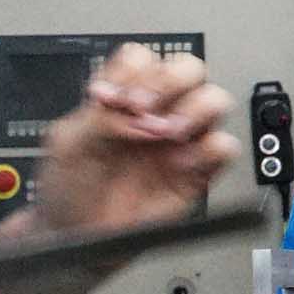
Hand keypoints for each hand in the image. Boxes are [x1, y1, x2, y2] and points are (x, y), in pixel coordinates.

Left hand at [33, 43, 235, 233]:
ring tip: (164, 133)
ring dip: (193, 109)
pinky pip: (224, 147)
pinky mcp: (198, 171)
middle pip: (187, 68)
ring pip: (214, 99)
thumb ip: (98, 117)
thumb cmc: (70, 187)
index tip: (113, 99)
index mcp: (124, 98)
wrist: (78, 234)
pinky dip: (208, 149)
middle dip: (167, 81)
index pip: (142, 59)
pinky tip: (178, 163)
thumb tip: (133, 111)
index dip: (132, 72)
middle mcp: (157, 112)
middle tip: (142, 109)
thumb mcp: (69, 143)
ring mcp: (180, 139)